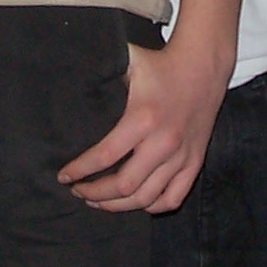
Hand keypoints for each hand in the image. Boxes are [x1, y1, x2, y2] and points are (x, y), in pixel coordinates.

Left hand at [59, 37, 228, 213]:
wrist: (203, 66)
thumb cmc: (160, 64)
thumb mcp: (128, 61)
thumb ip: (99, 71)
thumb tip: (68, 78)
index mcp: (143, 119)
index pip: (105, 156)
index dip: (80, 170)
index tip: (64, 176)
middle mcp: (163, 142)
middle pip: (124, 185)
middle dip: (94, 193)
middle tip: (78, 191)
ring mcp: (181, 155)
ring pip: (146, 197)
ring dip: (118, 205)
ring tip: (98, 201)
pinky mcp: (195, 161)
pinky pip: (173, 198)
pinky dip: (152, 206)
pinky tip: (135, 201)